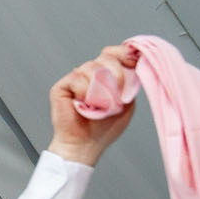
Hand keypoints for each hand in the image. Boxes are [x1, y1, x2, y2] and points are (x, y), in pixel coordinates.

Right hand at [46, 45, 140, 166]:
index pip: (115, 53)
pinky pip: (77, 78)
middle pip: (106, 58)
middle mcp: (91, 74)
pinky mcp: (63, 85)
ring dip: (99, 88)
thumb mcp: (127, 102)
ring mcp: (76, 78)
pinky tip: (83, 104)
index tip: (133, 60)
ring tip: (98, 105)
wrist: (85, 145)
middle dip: (116, 75)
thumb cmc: (104, 128)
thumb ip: (131, 82)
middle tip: (116, 96)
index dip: (124, 54)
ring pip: (92, 67)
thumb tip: (137, 63)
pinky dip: (84, 93)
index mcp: (107, 75)